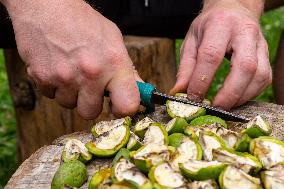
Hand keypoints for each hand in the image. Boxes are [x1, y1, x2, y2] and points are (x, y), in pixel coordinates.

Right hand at [5, 0, 140, 118]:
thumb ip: (126, 69)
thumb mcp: (113, 40)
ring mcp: (65, 77)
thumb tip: (138, 90)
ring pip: (69, 105)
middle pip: (91, 112)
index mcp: (114, 63)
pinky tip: (57, 68)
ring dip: (71, 93)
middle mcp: (91, 73)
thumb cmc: (82, 21)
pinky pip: (51, 96)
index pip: (127, 106)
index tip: (118, 106)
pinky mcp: (42, 78)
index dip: (123, 110)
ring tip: (71, 71)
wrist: (46, 7)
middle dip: (90, 102)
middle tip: (89, 86)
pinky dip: (54, 86)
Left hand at [171, 0, 271, 109]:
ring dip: (242, 96)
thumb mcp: (191, 41)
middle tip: (215, 107)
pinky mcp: (266, 53)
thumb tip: (179, 92)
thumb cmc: (209, 26)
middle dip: (229, 93)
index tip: (193, 98)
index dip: (202, 80)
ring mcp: (259, 42)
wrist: (233, 9)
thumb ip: (185, 68)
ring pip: (260, 75)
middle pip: (245, 66)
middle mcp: (244, 32)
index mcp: (220, 25)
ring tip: (224, 105)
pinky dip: (251, 93)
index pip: (211, 56)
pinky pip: (265, 78)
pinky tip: (236, 98)